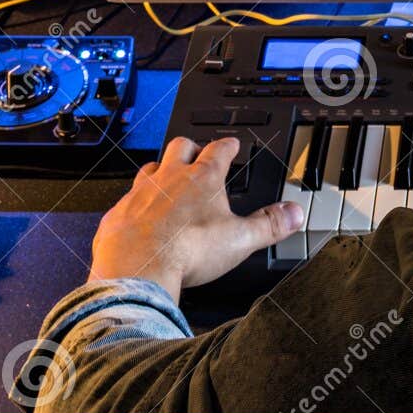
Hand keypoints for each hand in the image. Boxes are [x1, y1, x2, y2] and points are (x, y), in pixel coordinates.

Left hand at [88, 136, 304, 300]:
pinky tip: (140, 213)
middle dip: (192, 147)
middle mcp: (170, 178)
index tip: (231, 144)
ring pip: (151, 167)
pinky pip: (127, 198)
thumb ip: (270, 225)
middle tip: (198, 153)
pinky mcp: (119, 212)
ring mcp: (141, 192)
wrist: (138, 269)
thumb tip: (293, 213)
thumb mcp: (241, 239)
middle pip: (181, 147)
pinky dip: (137, 202)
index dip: (228, 145)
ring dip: (161, 170)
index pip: (219, 149)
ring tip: (168, 178)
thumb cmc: (187, 251)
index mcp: (203, 179)